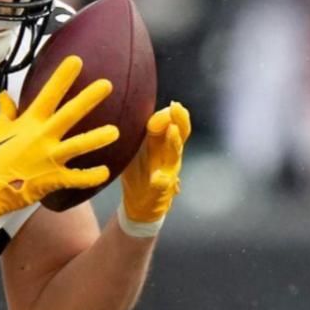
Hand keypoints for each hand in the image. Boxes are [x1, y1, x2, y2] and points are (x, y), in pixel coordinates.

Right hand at [0, 55, 118, 229]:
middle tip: (107, 85)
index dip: (62, 77)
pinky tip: (105, 172)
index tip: (76, 61)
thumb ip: (6, 113)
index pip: (48, 94)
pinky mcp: (52, 179)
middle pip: (69, 114)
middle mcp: (42, 137)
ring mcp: (49, 158)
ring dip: (96, 138)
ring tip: (115, 132)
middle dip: (88, 99)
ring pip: (77, 146)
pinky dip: (90, 176)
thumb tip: (4, 96)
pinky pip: (76, 178)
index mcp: (29, 123)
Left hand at [119, 101, 189, 233]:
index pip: (170, 123)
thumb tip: (129, 106)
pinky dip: (161, 181)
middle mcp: (169, 154)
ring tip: (172, 131)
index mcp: (162, 143)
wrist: (139, 205)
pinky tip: (158, 178)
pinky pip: (163, 184)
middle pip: (181, 133)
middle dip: (180, 120)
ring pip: (175, 154)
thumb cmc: (138, 173)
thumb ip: (138, 131)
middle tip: (176, 107)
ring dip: (174, 142)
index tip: (169, 105)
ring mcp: (168, 171)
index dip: (169, 114)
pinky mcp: (162, 190)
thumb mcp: (136, 149)